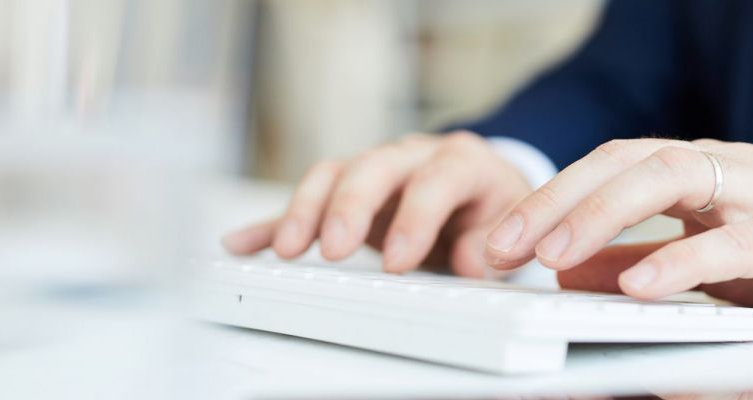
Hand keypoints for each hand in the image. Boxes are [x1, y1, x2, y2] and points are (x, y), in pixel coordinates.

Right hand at [222, 131, 531, 276]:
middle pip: (372, 167)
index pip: (435, 179)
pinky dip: (272, 223)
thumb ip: (492, 240)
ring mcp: (375, 169)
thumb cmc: (496, 205)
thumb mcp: (511, 223)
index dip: (415, 218)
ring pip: (333, 175)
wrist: (485, 187)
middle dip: (348, 207)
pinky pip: (306, 203)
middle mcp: (412, 156)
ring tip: (287, 250)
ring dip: (305, 210)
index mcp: (460, 160)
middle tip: (333, 250)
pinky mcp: (347, 192)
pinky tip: (241, 243)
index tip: (398, 262)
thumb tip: (471, 262)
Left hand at [485, 138, 752, 321]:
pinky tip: (641, 286)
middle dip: (557, 202)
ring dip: (603, 215)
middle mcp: (724, 170)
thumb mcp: (709, 259)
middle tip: (502, 247)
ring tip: (553, 257)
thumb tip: (571, 272)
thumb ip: (643, 258)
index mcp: (700, 173)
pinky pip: (734, 241)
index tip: (499, 241)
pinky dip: (682, 260)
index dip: (550, 198)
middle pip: (626, 161)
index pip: (609, 167)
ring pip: (670, 179)